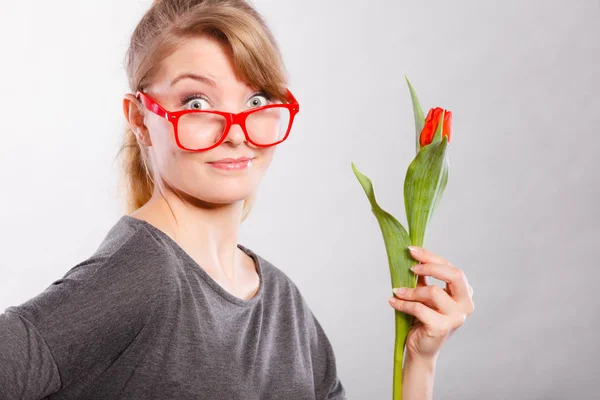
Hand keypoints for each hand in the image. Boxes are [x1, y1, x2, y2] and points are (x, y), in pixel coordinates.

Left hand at [388, 246, 474, 360]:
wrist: (421, 348)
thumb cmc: (424, 318)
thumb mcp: (425, 294)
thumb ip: (424, 277)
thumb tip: (412, 255)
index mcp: (464, 293)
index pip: (451, 268)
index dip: (431, 257)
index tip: (412, 251)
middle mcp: (465, 304)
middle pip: (455, 274)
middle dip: (431, 266)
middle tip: (411, 266)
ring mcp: (456, 317)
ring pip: (433, 292)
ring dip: (411, 290)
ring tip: (397, 291)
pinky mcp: (442, 327)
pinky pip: (419, 308)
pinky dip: (403, 303)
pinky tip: (393, 302)